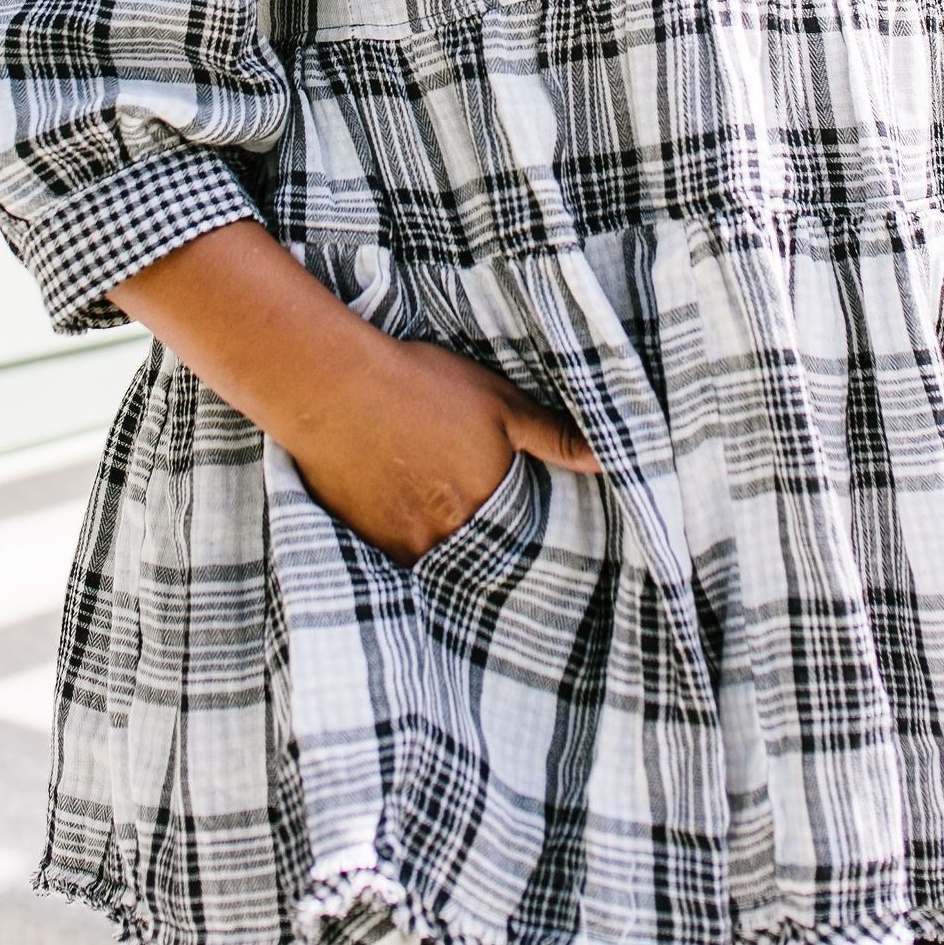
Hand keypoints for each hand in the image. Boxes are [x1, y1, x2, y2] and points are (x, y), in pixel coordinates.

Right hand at [292, 333, 598, 566]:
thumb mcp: (500, 402)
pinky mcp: (367, 540)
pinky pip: (400, 554)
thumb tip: (610, 459)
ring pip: (440, 556)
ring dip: (445, 541)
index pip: (521, 540)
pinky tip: (404, 508)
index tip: (526, 522)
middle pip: (479, 553)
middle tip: (475, 509)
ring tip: (439, 508)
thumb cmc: (421, 387)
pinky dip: (408, 537)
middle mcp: (449, 538)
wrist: (333, 389)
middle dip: (485, 540)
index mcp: (488, 506)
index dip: (522, 528)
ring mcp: (404, 545)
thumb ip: (556, 437)